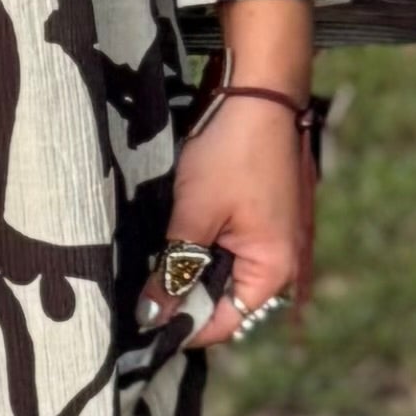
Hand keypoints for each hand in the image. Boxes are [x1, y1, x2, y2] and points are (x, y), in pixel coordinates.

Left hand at [149, 80, 313, 352]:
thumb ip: (174, 268)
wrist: (259, 89)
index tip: (139, 322)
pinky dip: (198, 245)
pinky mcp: (259, 216)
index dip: (180, 326)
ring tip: (149, 261)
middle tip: (135, 290)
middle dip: (181, 296)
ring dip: (187, 268)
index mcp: (273, 269)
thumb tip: (151, 314)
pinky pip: (226, 246)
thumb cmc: (234, 151)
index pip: (222, 322)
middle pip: (221, 299)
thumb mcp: (194, 214)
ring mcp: (271, 237)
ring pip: (219, 272)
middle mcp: (280, 261)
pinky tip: (169, 235)